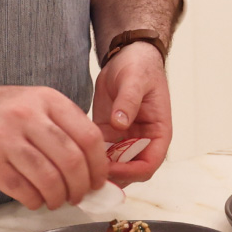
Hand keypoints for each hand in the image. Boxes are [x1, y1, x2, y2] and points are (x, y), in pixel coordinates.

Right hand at [0, 84, 108, 210]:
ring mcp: (6, 139)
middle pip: (71, 160)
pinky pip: (22, 190)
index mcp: (47, 100)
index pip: (88, 135)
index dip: (98, 164)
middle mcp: (28, 116)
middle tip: (80, 195)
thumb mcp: (31, 103)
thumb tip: (91, 162)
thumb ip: (60, 125)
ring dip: (59, 197)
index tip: (99, 179)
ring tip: (58, 200)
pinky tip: (36, 201)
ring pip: (49, 178)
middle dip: (82, 185)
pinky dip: (35, 201)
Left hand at [91, 41, 171, 184]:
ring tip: (77, 165)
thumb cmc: (140, 66)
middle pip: (130, 172)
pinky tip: (74, 152)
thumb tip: (121, 123)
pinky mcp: (109, 134)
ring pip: (113, 167)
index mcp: (158, 132)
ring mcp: (125, 139)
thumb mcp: (135, 79)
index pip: (149, 165)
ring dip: (98, 169)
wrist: (127, 55)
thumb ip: (129, 101)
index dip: (130, 172)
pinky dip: (88, 156)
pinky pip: (99, 153)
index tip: (108, 168)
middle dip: (111, 176)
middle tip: (86, 172)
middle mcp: (143, 140)